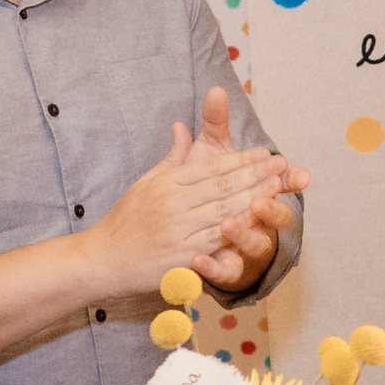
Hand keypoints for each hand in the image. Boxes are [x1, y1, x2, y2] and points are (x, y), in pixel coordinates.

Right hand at [90, 122, 289, 293]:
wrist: (103, 258)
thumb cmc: (127, 220)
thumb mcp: (147, 182)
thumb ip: (172, 157)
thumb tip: (181, 127)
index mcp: (167, 182)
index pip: (212, 168)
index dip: (241, 159)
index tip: (265, 153)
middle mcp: (172, 202)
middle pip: (221, 185)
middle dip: (255, 174)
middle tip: (281, 165)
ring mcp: (175, 228)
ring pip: (222, 210)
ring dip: (253, 198)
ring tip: (276, 187)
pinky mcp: (178, 254)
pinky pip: (213, 240)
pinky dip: (236, 230)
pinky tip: (256, 223)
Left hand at [190, 86, 309, 290]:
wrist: (184, 236)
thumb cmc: (210, 192)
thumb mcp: (211, 156)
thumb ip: (215, 126)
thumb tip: (215, 91)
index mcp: (259, 192)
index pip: (276, 182)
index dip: (284, 176)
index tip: (284, 166)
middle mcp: (258, 221)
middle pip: (273, 215)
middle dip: (268, 206)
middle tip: (260, 199)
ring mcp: (244, 248)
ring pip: (253, 245)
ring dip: (244, 235)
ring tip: (229, 225)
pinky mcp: (225, 270)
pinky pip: (223, 271)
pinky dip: (212, 267)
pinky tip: (199, 260)